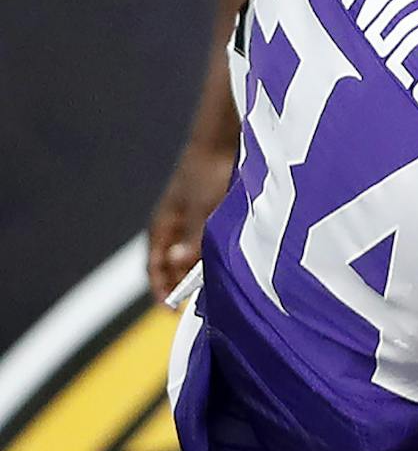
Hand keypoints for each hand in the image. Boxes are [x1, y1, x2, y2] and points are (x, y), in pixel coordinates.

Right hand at [147, 135, 237, 302]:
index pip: (154, 269)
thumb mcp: (201, 209)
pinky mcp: (207, 215)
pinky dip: (212, 257)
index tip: (173, 312)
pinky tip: (228, 262)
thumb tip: (178, 265)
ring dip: (199, 272)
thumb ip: (192, 239)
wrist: (222, 138)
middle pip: (172, 267)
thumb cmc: (206, 172)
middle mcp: (172, 228)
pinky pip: (206, 245)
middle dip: (182, 286)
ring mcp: (189, 221)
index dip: (162, 291)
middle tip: (199, 307)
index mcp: (162, 228)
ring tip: (215, 289)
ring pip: (190, 257)